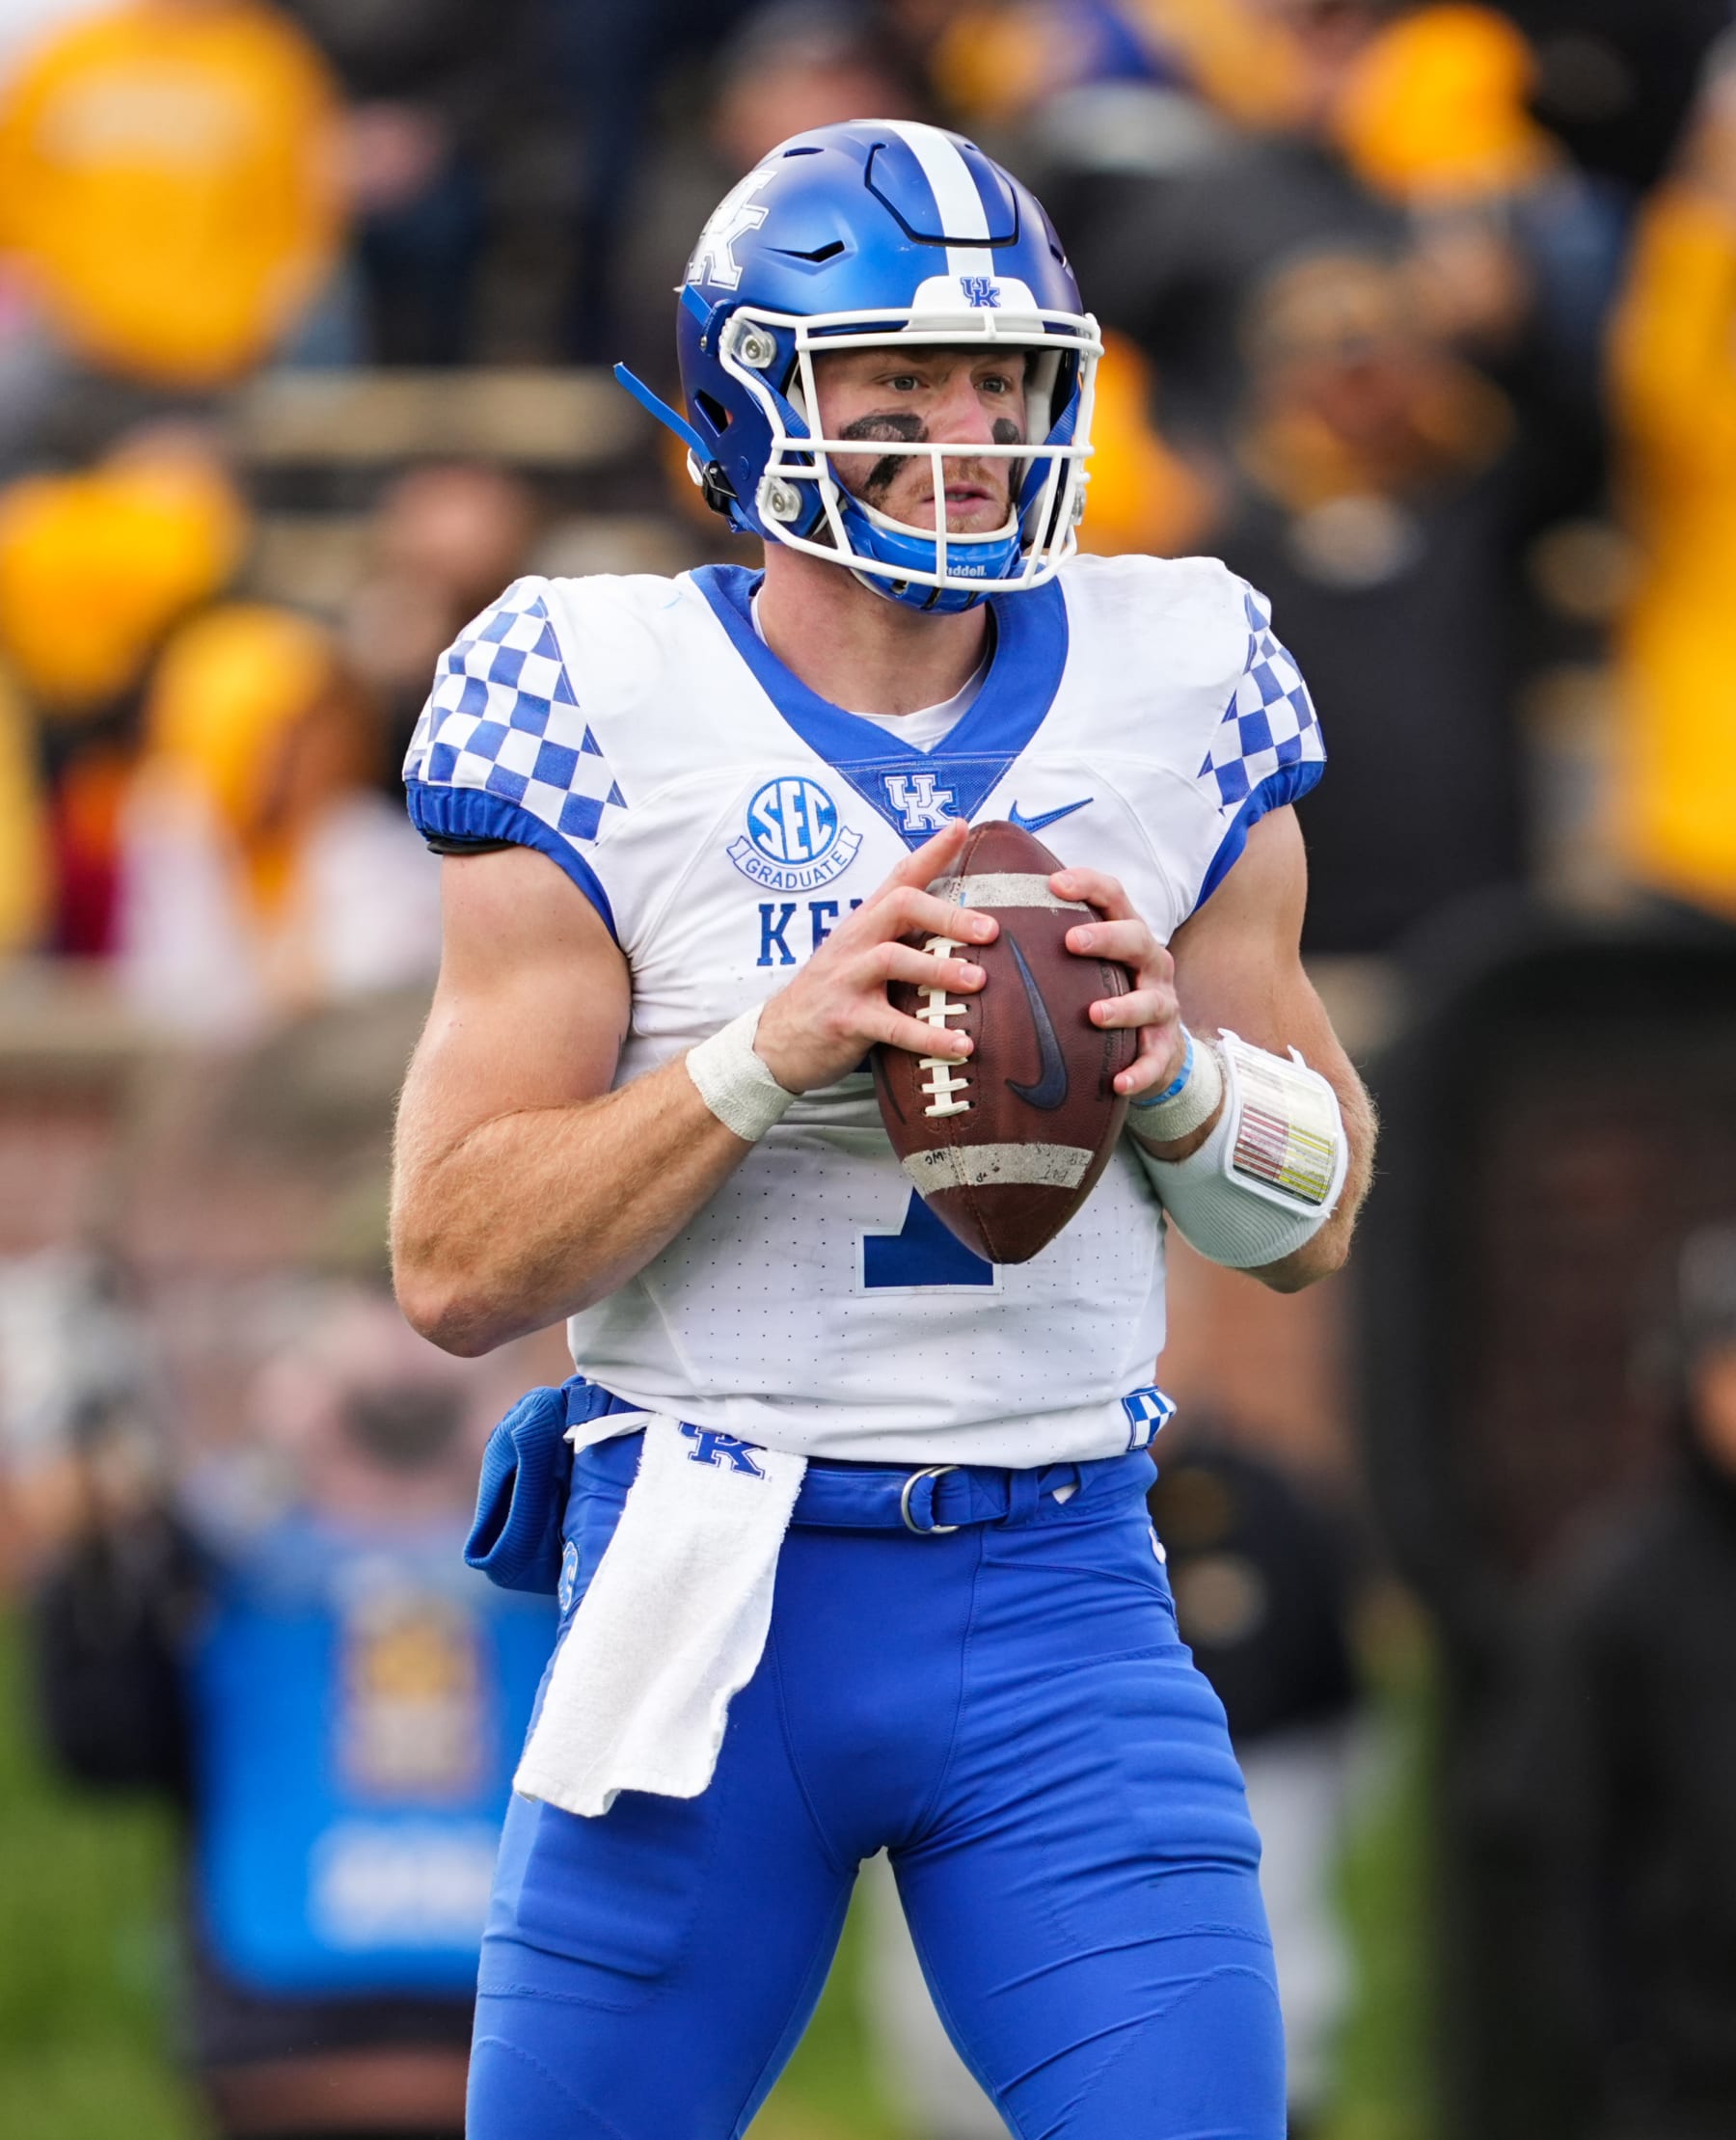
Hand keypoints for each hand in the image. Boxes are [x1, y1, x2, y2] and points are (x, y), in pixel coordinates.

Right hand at [753, 820, 998, 1094]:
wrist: (776, 1041)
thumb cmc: (832, 995)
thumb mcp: (858, 955)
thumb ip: (899, 939)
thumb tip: (961, 930)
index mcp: (863, 924)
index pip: (898, 877)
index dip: (930, 851)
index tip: (962, 827)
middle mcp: (854, 943)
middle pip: (900, 907)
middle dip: (948, 915)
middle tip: (991, 930)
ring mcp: (846, 979)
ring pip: (893, 960)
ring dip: (939, 969)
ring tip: (978, 982)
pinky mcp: (845, 1020)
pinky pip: (892, 1026)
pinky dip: (930, 1036)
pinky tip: (962, 1045)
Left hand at [1051, 866, 1185, 1100]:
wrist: (1154, 1047)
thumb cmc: (1104, 991)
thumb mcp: (1086, 963)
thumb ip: (1050, 942)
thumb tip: (978, 919)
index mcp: (1127, 934)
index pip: (1114, 897)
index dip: (1088, 884)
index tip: (1055, 883)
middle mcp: (1151, 963)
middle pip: (1136, 938)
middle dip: (1105, 938)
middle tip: (1071, 941)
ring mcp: (1161, 1004)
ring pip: (1150, 1001)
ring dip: (1123, 1008)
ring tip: (1094, 1014)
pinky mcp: (1164, 1047)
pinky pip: (1154, 1060)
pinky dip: (1138, 1071)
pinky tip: (1117, 1082)